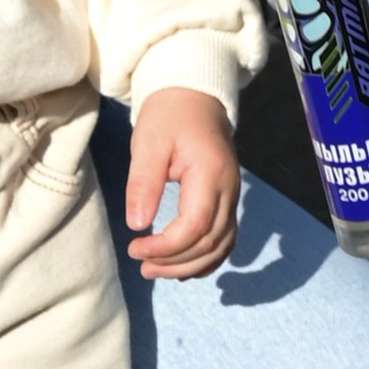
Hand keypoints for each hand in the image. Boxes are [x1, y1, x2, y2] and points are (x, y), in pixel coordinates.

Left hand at [123, 89, 239, 280]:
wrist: (194, 98)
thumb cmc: (169, 116)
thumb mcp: (149, 143)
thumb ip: (144, 183)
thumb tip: (138, 225)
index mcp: (210, 173)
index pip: (194, 225)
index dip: (166, 246)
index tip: (135, 248)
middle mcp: (228, 189)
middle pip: (210, 241)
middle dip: (174, 262)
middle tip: (141, 266)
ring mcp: (232, 196)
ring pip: (221, 245)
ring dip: (190, 265)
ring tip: (155, 270)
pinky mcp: (227, 199)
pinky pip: (225, 238)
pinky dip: (206, 257)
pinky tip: (182, 266)